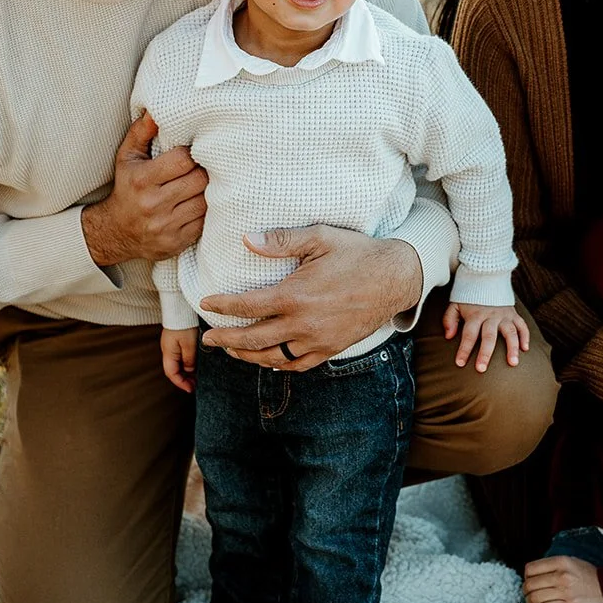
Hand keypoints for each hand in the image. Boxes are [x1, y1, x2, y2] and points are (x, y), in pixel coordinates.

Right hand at [81, 112, 207, 265]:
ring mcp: (166, 226)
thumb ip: (142, 132)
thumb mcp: (127, 157)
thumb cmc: (126, 187)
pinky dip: (206, 211)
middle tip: (202, 167)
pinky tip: (198, 203)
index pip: (183, 160)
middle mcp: (153, 204)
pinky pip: (204, 222)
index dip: (192, 154)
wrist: (116, 231)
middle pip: (199, 180)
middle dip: (203, 171)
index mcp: (142, 180)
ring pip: (205, 202)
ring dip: (207, 191)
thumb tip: (155, 110)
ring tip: (202, 184)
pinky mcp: (177, 241)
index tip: (192, 153)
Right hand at [161, 327, 197, 391]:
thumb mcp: (189, 344)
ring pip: (177, 364)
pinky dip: (186, 363)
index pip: (171, 373)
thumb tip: (189, 371)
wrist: (180, 307)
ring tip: (197, 377)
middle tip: (195, 385)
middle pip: (173, 370)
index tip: (191, 389)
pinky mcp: (175, 340)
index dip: (181, 383)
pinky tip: (194, 364)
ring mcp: (171, 345)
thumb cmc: (184, 324)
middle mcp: (167, 350)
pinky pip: (179, 356)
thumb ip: (189, 359)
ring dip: (186, 371)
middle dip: (184, 379)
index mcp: (168, 353)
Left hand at [198, 226, 421, 370]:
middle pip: (253, 338)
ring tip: (232, 350)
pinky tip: (268, 360)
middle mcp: (302, 323)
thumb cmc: (357, 253)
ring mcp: (317, 340)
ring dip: (248, 355)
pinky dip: (279, 365)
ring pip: (273, 357)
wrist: (396, 277)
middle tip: (208, 339)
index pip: (246, 306)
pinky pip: (299, 364)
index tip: (206, 303)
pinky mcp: (331, 348)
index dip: (222, 306)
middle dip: (226, 339)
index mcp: (295, 295)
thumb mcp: (320, 237)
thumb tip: (246, 239)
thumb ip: (281, 240)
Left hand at [444, 302, 528, 371]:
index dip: (464, 349)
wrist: (486, 277)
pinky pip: (522, 325)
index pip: (469, 334)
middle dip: (485, 353)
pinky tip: (525, 349)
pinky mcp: (514, 314)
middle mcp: (490, 316)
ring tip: (513, 363)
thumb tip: (448, 336)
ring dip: (512, 348)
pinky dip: (525, 336)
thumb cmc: (469, 297)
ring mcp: (504, 315)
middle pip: (488, 336)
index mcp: (475, 315)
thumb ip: (449, 320)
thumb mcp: (455, 305)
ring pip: (510, 332)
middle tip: (481, 369)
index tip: (460, 363)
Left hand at [523, 556, 602, 602]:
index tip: (529, 580)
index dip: (526, 576)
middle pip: (530, 584)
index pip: (531, 568)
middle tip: (528, 593)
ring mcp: (566, 592)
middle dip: (526, 590)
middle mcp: (562, 576)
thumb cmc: (593, 576)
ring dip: (531, 601)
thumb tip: (535, 572)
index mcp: (562, 562)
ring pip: (535, 598)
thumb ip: (555, 565)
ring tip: (533, 602)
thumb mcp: (574, 562)